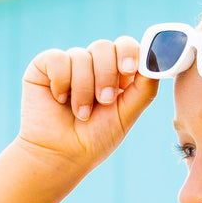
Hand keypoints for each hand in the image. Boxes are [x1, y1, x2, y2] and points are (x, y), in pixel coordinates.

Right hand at [17, 36, 157, 175]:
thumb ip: (144, 88)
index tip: (128, 69)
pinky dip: (61, 82)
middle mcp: (93, 66)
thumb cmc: (95, 140)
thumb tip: (156, 59)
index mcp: (115, 75)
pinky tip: (59, 99)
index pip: (126, 47)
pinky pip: (58, 58)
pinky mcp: (45, 66)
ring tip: (80, 114)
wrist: (60, 155)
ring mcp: (69, 64)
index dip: (128, 52)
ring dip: (83, 89)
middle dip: (106, 76)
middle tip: (103, 101)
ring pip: (81, 56)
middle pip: (104, 47)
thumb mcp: (126, 115)